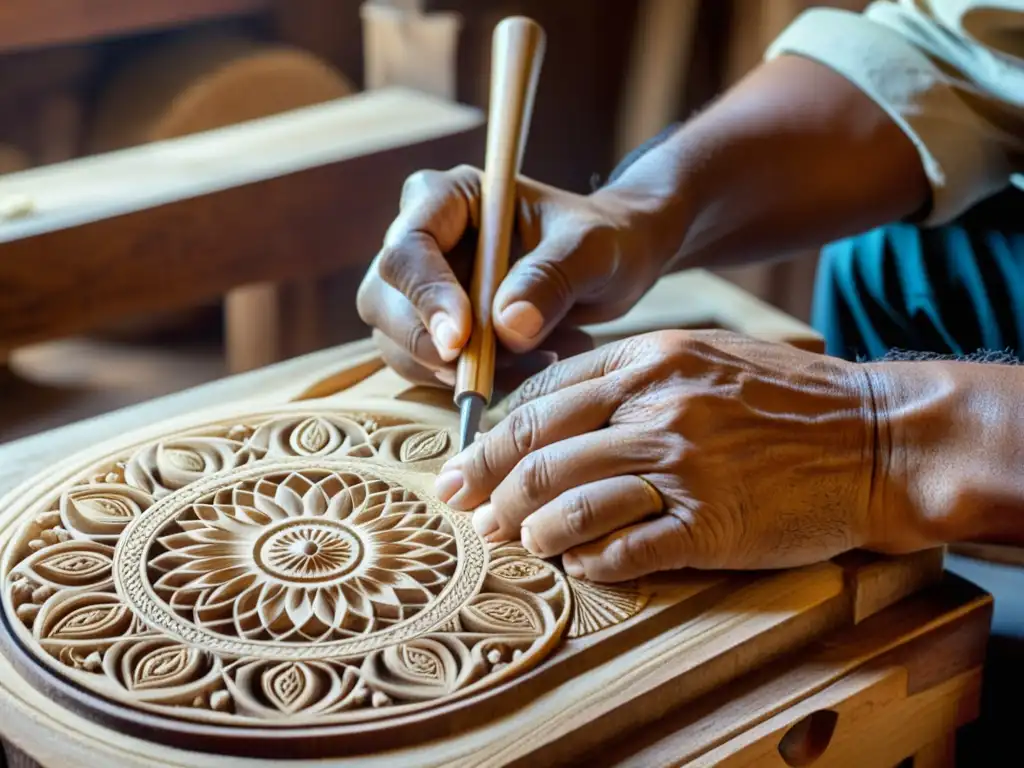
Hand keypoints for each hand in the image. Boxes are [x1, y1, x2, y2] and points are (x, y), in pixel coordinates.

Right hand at [356, 165, 665, 389]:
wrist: (611, 265)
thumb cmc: (603, 240)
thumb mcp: (592, 250)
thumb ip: (551, 279)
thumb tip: (507, 329)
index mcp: (447, 197)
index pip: (407, 247)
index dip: (425, 296)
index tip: (461, 340)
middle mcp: (421, 239)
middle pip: (382, 301)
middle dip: (431, 345)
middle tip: (495, 368)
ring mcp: (420, 287)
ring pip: (396, 343)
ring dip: (456, 370)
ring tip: (538, 359)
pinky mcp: (432, 328)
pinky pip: (425, 369)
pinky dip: (470, 382)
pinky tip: (527, 367)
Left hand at [433, 330, 907, 580]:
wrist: (877, 437)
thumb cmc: (787, 398)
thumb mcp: (702, 355)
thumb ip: (626, 374)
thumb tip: (550, 408)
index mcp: (649, 359)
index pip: (541, 399)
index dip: (490, 437)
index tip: (463, 464)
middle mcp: (658, 406)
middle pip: (540, 451)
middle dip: (488, 485)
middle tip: (463, 509)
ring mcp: (684, 466)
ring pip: (570, 501)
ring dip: (530, 528)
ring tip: (516, 538)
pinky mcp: (711, 524)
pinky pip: (626, 549)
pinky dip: (589, 560)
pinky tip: (578, 564)